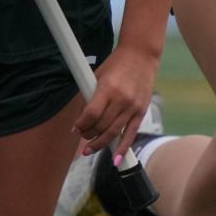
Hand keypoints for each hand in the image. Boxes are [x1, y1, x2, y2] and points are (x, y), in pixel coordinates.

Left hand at [71, 46, 157, 162]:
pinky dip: (123, 148)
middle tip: (82, 136)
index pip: (91, 114)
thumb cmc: (116, 63)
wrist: (141, 55)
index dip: (81, 125)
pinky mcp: (141, 111)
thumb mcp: (98, 74)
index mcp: (108, 88)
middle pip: (101, 126)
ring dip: (100, 144)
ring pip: (114, 133)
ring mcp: (133, 107)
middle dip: (88, 134)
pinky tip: (116, 160)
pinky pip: (131, 134)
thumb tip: (81, 117)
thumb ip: (90, 96)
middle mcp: (121, 99)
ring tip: (89, 150)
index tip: (74, 129)